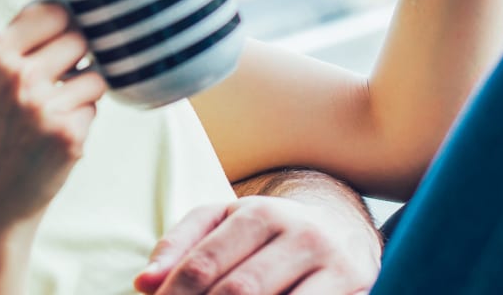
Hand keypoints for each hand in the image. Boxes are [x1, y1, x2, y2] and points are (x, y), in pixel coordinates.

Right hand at [0, 0, 106, 231]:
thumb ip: (15, 49)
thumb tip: (63, 8)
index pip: (51, 10)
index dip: (65, 21)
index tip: (66, 33)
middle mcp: (16, 75)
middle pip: (79, 37)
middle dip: (78, 55)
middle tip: (61, 80)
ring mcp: (43, 106)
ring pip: (93, 74)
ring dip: (83, 91)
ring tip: (52, 114)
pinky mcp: (68, 135)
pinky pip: (93, 109)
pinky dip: (80, 122)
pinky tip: (53, 140)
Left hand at [134, 197, 381, 294]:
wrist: (344, 229)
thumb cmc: (269, 231)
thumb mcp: (224, 222)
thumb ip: (181, 246)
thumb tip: (145, 282)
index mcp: (260, 214)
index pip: (205, 263)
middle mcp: (300, 235)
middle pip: (239, 291)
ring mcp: (332, 265)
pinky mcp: (357, 290)